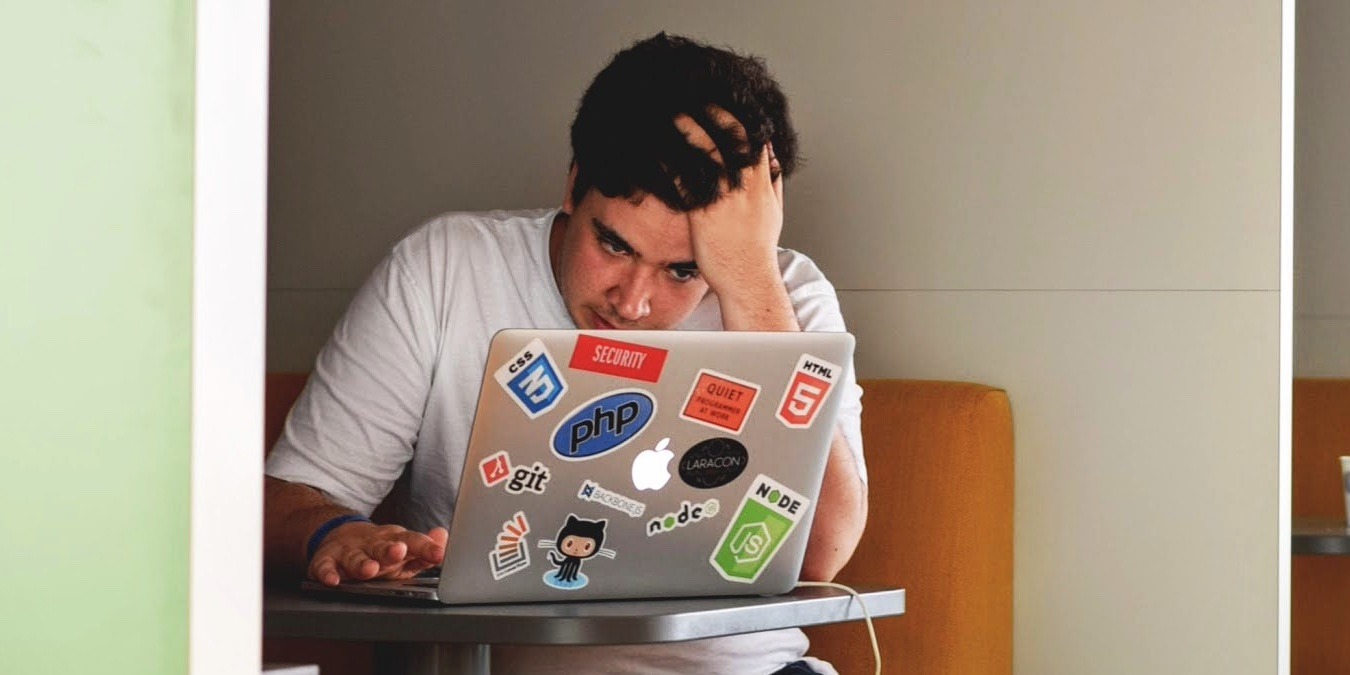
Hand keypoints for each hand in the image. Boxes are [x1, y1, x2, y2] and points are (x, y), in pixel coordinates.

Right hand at [307, 521, 448, 585]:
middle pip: (382, 546)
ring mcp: (349, 551)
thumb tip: (444, 537)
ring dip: (361, 563)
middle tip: (400, 552)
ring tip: (370, 569)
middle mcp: (372, 544)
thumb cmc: (380, 550)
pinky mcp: (326, 560)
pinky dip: (327, 573)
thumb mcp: (404, 549)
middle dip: (390, 550)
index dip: (426, 548)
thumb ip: (425, 549)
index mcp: (394, 540)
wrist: (340, 537)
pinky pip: (325, 567)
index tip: (438, 554)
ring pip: (355, 557)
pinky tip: (332, 580)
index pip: (412, 541)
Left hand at [674, 107, 783, 296]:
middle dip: (715, 112)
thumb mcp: (774, 212)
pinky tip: (660, 150)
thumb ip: (772, 183)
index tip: (724, 100)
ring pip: (709, 152)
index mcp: (762, 183)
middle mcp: (746, 186)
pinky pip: (688, 180)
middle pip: (733, 136)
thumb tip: (773, 161)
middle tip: (696, 96)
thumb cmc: (757, 250)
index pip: (754, 138)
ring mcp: (725, 198)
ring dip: (690, 128)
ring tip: (674, 112)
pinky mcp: (704, 213)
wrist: (748, 279)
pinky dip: (674, 162)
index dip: (739, 115)